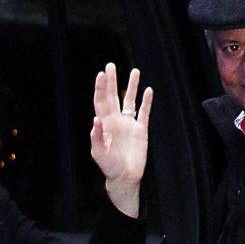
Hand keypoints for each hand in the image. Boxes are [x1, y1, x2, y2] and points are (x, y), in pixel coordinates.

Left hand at [89, 62, 152, 217]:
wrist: (125, 178)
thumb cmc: (109, 167)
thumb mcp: (99, 154)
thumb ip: (96, 137)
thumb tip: (96, 119)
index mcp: (104, 124)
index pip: (101, 102)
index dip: (100, 88)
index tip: (101, 74)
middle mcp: (116, 121)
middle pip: (113, 96)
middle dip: (112, 81)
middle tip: (111, 65)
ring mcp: (128, 125)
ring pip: (130, 101)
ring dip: (132, 86)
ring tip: (135, 71)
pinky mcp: (141, 131)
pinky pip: (144, 113)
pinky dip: (146, 102)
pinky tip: (148, 91)